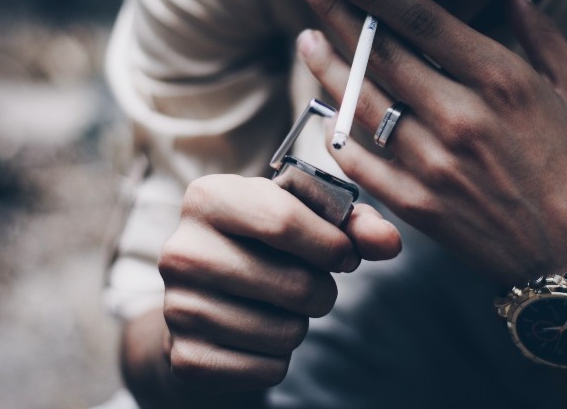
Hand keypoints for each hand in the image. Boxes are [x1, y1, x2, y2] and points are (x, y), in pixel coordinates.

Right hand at [157, 174, 400, 391]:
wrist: (206, 295)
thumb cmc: (264, 243)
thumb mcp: (303, 218)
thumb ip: (353, 224)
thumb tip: (389, 242)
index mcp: (208, 197)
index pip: (282, 221)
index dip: (332, 245)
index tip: (346, 256)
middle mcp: (181, 250)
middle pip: (293, 284)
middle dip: (322, 290)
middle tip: (311, 284)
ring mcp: (177, 307)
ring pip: (285, 331)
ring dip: (299, 323)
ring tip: (278, 305)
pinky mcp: (186, 358)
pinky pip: (269, 369)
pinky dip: (279, 357)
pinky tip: (257, 333)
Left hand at [289, 0, 566, 286]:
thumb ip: (539, 32)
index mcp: (501, 80)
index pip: (420, 18)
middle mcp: (460, 116)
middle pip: (380, 52)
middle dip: (337, 10)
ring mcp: (433, 163)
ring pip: (362, 102)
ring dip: (327, 66)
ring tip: (307, 41)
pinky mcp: (416, 204)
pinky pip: (362, 162)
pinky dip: (340, 136)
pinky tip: (328, 114)